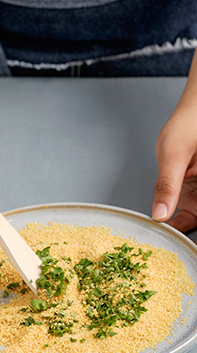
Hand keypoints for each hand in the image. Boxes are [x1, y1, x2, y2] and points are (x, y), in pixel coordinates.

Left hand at [152, 108, 196, 232]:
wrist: (192, 111)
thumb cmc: (190, 124)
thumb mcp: (173, 155)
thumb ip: (167, 186)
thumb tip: (160, 214)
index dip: (187, 232)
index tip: (173, 239)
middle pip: (196, 219)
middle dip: (182, 231)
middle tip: (163, 241)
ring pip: (193, 219)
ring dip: (178, 228)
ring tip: (160, 235)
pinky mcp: (194, 191)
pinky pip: (188, 213)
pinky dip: (175, 220)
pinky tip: (163, 223)